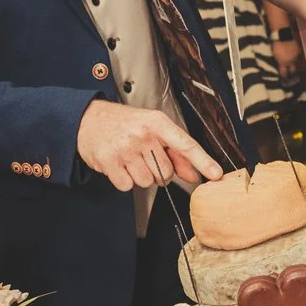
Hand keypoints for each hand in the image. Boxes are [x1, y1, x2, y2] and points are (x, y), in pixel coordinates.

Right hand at [76, 100, 222, 191]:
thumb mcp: (152, 128)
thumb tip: (195, 174)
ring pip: (147, 181)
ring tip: (129, 158)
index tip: (216, 174)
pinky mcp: (109, 162)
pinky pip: (128, 186)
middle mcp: (142, 134)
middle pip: (166, 172)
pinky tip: (118, 165)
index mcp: (157, 122)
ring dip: (140, 176)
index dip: (203, 161)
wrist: (88, 119)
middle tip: (143, 155)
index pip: (185, 144)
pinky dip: (124, 180)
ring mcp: (125, 148)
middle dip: (158, 170)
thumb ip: (175, 152)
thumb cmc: (124, 123)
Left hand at [271, 37, 302, 82]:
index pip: (284, 73)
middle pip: (293, 70)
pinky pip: (298, 57)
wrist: (282, 35)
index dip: (284, 76)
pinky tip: (295, 59)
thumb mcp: (275, 55)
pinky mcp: (298, 50)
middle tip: (291, 77)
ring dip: (294, 66)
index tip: (284, 79)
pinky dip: (296, 59)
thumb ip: (278, 62)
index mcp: (283, 62)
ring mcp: (295, 55)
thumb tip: (280, 66)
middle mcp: (290, 61)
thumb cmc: (276, 44)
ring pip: (296, 64)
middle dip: (292, 73)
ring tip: (293, 68)